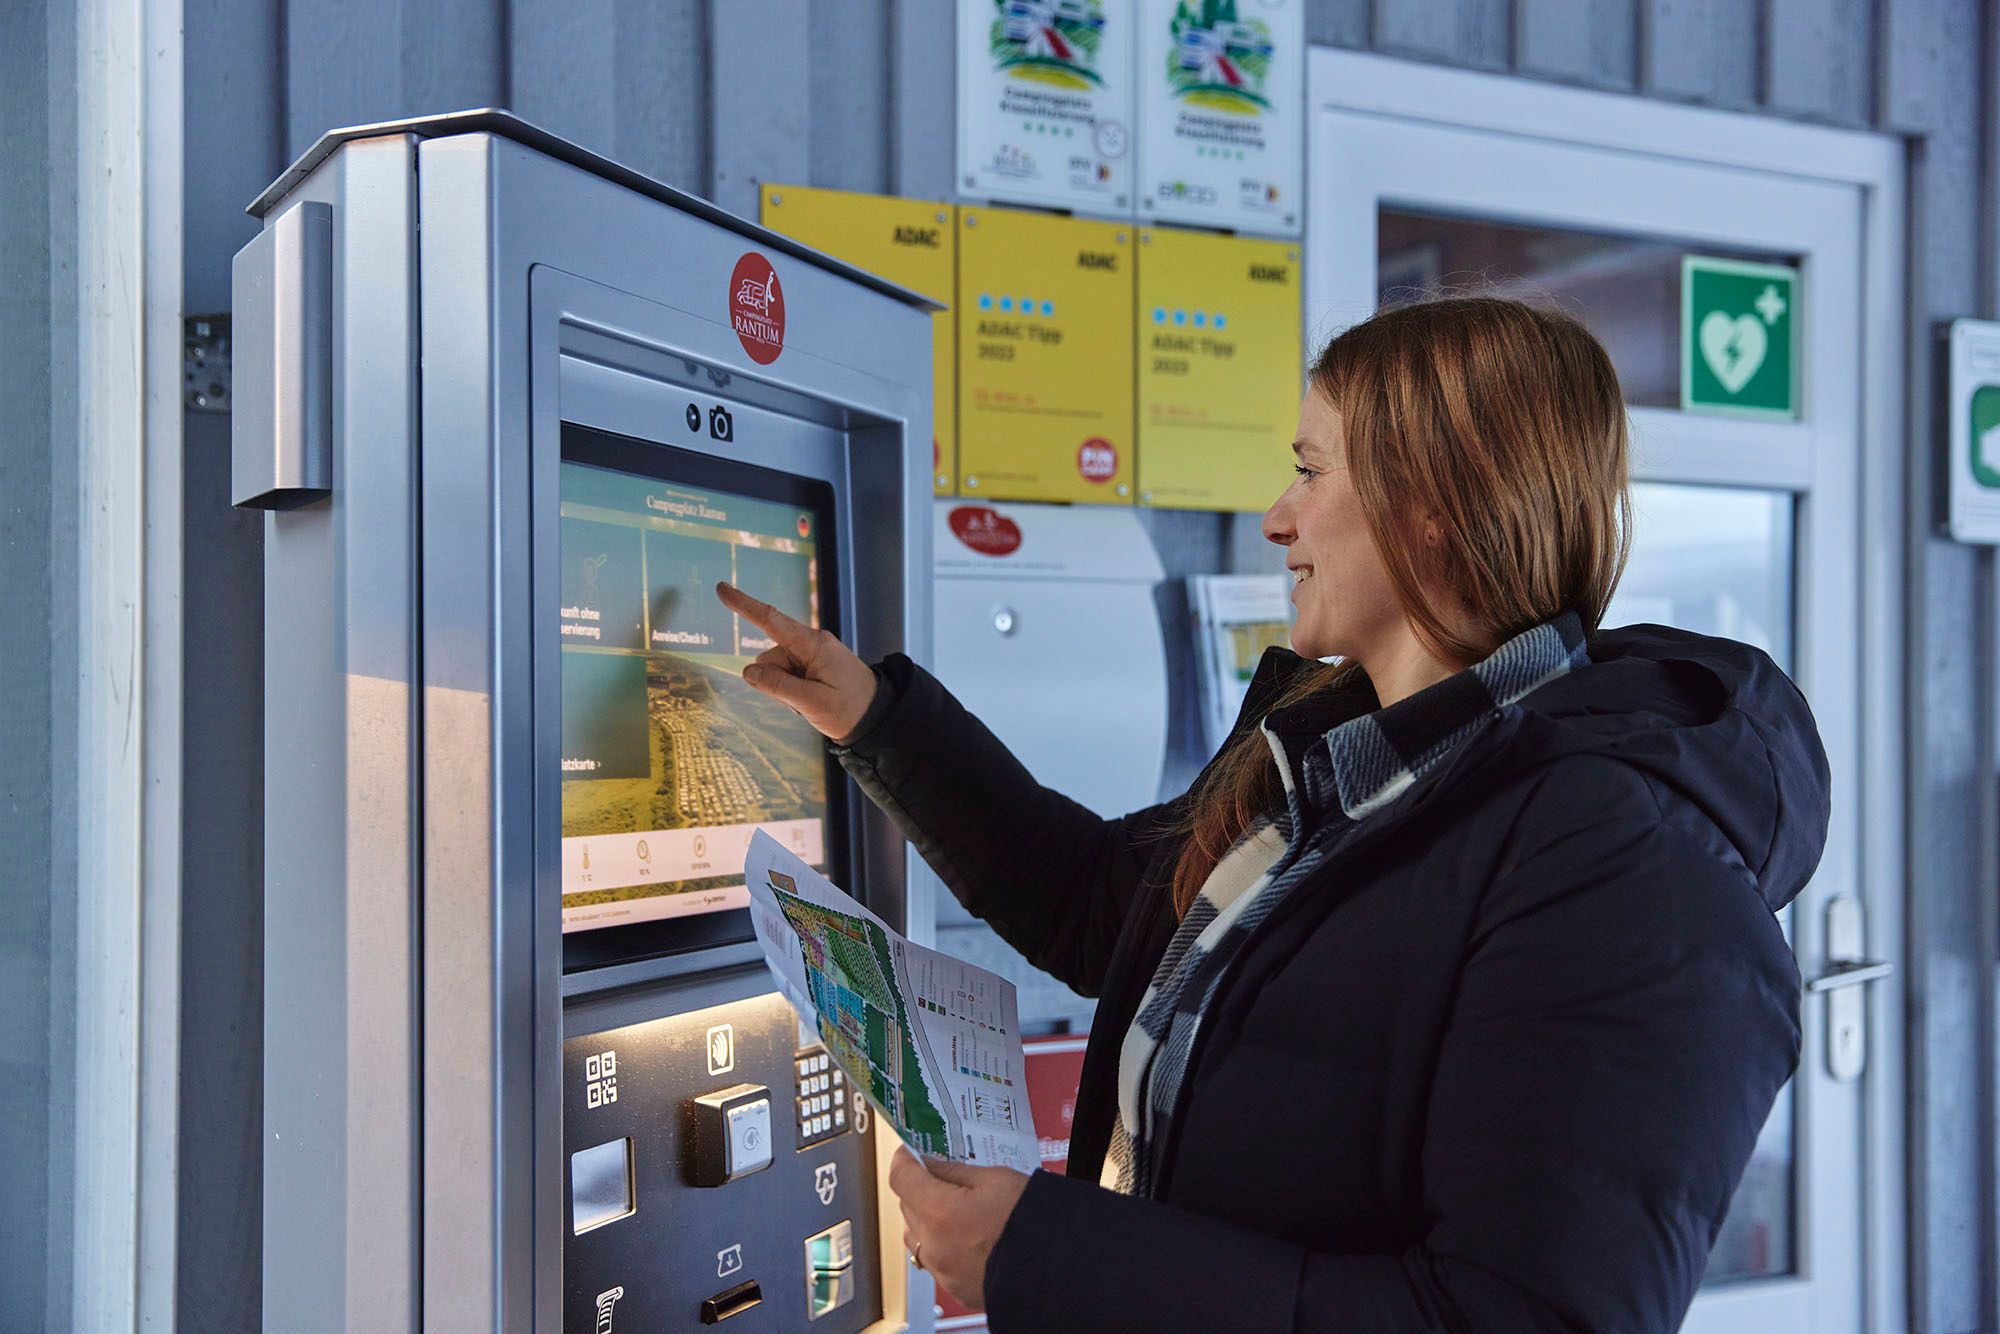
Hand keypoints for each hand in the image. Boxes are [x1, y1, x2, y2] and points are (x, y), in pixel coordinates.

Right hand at [714, 582, 878, 739]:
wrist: (878, 717)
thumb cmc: (851, 709)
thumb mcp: (812, 703)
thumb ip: (778, 686)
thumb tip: (747, 672)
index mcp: (813, 644)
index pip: (770, 620)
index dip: (743, 605)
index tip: (722, 588)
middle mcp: (810, 644)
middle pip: (769, 658)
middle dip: (774, 681)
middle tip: (803, 702)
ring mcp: (811, 654)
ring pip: (775, 670)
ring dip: (784, 689)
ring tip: (812, 702)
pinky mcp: (812, 665)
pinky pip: (787, 676)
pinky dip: (792, 691)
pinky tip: (811, 701)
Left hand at [888, 1147, 1032, 1311]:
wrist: (1056, 1270)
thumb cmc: (1032, 1223)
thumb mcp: (996, 1178)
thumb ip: (955, 1170)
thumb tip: (932, 1163)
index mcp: (940, 1212)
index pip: (901, 1178)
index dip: (904, 1159)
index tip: (910, 1151)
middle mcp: (934, 1246)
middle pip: (907, 1206)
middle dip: (920, 1187)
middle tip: (943, 1175)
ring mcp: (943, 1271)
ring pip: (917, 1236)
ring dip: (927, 1218)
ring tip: (957, 1208)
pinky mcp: (955, 1288)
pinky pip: (936, 1260)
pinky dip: (943, 1245)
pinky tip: (968, 1235)